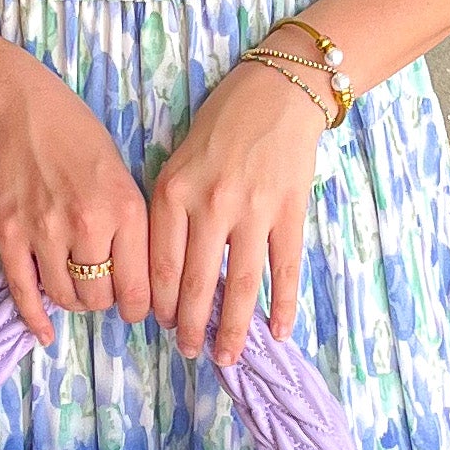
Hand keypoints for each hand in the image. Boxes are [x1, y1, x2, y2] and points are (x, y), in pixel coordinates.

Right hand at [0, 60, 151, 340]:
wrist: (20, 111)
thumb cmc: (79, 137)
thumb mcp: (124, 175)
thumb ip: (133, 227)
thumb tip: (143, 281)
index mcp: (125, 209)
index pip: (139, 287)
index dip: (140, 308)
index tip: (137, 309)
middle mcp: (88, 225)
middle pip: (101, 298)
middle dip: (105, 302)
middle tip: (103, 290)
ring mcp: (44, 232)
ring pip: (66, 298)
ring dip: (73, 301)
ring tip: (75, 286)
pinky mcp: (9, 235)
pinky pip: (24, 292)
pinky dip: (35, 319)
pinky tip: (44, 333)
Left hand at [150, 57, 328, 362]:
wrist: (278, 91)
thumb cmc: (222, 124)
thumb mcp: (178, 160)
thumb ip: (170, 211)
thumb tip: (168, 272)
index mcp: (174, 192)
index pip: (159, 265)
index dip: (160, 304)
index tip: (161, 325)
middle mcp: (210, 205)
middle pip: (195, 283)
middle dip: (191, 327)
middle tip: (190, 353)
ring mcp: (253, 210)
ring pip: (239, 286)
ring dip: (232, 329)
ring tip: (227, 358)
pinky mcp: (290, 211)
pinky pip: (284, 270)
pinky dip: (283, 306)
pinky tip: (279, 332)